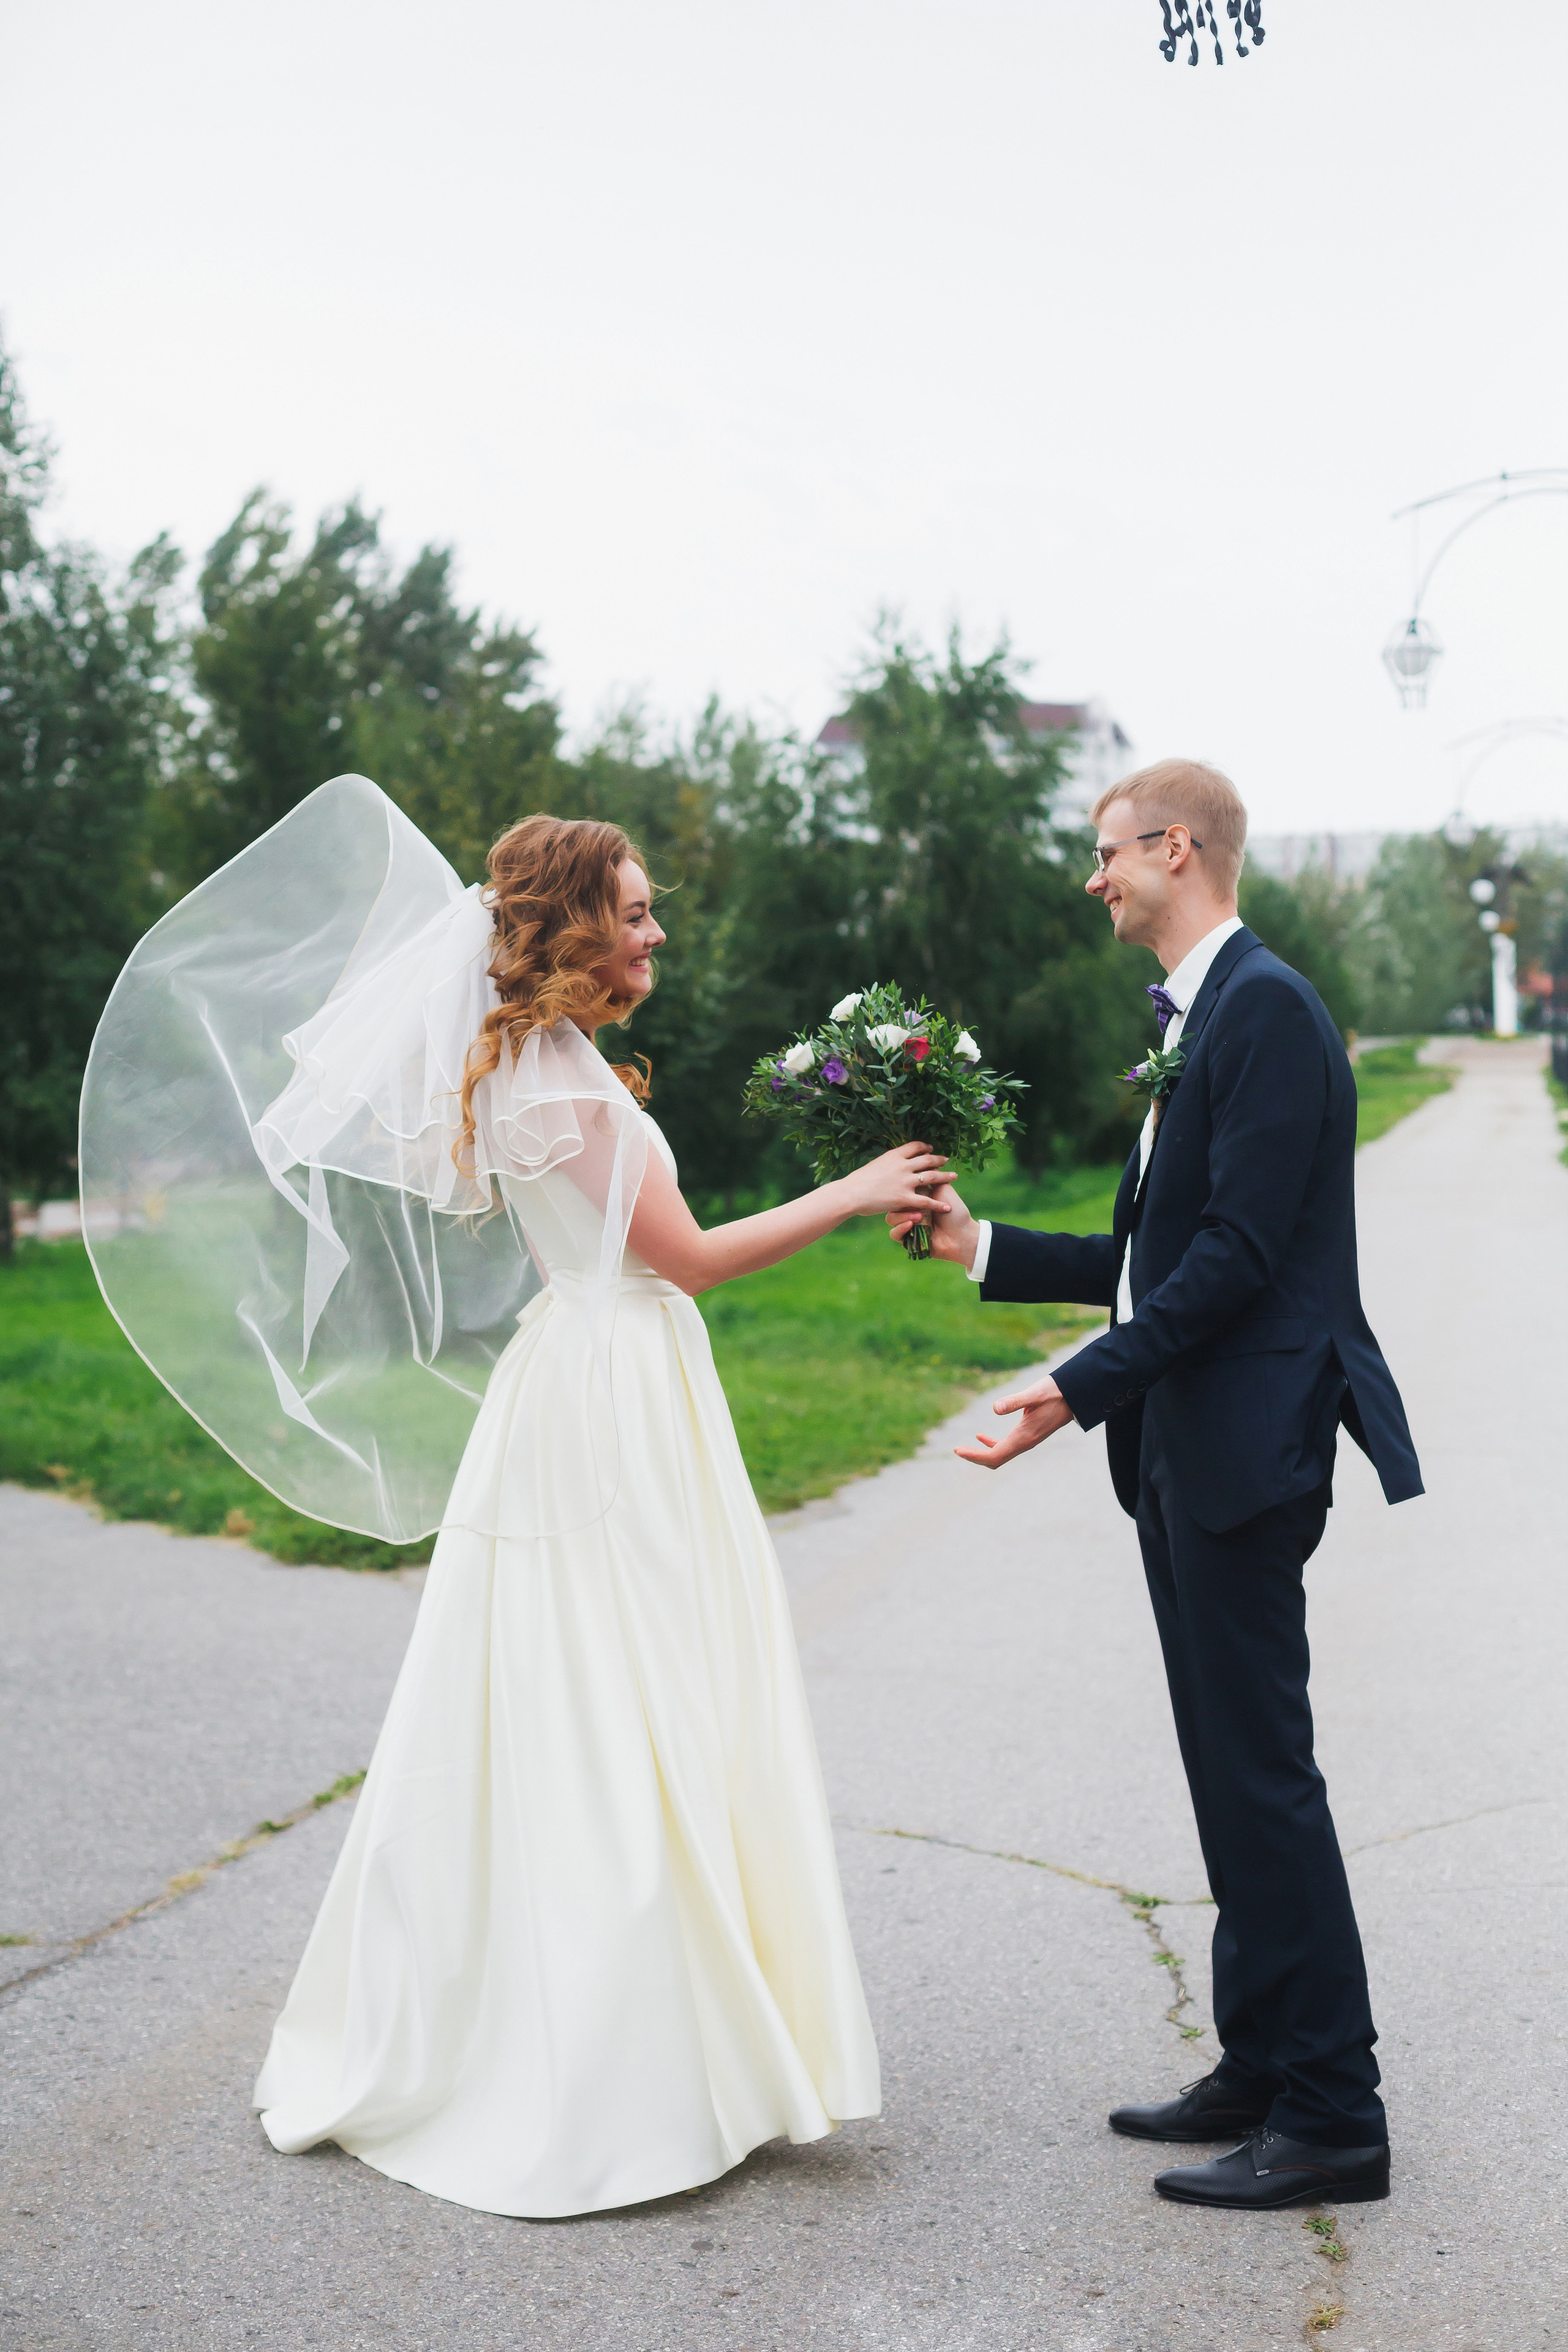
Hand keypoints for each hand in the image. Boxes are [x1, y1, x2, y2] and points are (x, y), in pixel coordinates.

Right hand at [837, 1141, 953, 1223]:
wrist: (850, 1194)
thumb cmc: (857, 1181)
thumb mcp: (874, 1165)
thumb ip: (886, 1164)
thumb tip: (890, 1163)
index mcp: (893, 1155)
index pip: (914, 1146)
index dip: (925, 1147)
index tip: (930, 1148)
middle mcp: (902, 1166)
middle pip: (927, 1160)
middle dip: (939, 1160)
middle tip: (947, 1160)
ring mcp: (905, 1182)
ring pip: (931, 1177)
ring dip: (945, 1177)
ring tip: (954, 1177)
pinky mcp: (904, 1198)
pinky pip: (926, 1201)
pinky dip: (938, 1204)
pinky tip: (946, 1207)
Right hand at [887, 1182, 978, 1267]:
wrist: (962, 1234)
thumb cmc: (955, 1211)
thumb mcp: (943, 1189)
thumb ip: (932, 1175)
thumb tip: (924, 1156)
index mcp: (917, 1198)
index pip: (902, 1189)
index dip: (903, 1185)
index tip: (908, 1182)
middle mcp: (911, 1210)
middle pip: (892, 1203)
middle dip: (900, 1201)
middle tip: (915, 1201)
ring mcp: (908, 1225)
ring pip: (891, 1218)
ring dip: (902, 1216)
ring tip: (918, 1216)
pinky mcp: (907, 1240)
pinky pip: (894, 1234)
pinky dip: (901, 1228)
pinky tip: (912, 1225)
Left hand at [954, 1375, 1073, 1468]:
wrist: (1074, 1396)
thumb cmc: (1055, 1393)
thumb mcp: (1034, 1394)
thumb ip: (1015, 1401)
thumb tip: (995, 1408)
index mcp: (1024, 1437)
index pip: (995, 1455)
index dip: (975, 1456)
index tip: (958, 1450)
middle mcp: (1025, 1443)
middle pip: (995, 1460)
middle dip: (975, 1457)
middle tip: (957, 1450)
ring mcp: (1027, 1440)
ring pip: (1000, 1455)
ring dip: (981, 1453)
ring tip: (963, 1448)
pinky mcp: (1028, 1434)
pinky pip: (1006, 1446)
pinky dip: (991, 1444)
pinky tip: (980, 1436)